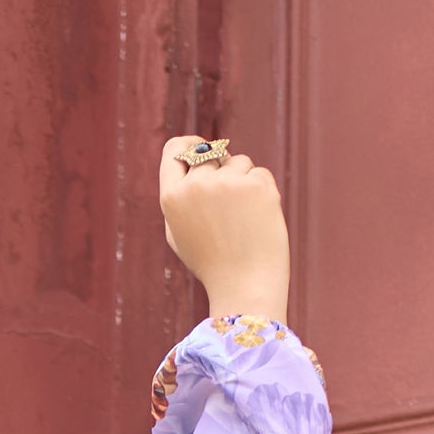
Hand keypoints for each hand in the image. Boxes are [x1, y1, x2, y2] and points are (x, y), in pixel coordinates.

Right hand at [158, 137, 290, 325]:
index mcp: (172, 198)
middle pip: (210, 155)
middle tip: (226, 211)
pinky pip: (259, 174)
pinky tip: (256, 220)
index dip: (188, 145)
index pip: (174, 149)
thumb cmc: (212, 263)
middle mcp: (196, 185)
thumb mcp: (180, 232)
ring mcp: (228, 183)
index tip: (200, 148)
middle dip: (220, 172)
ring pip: (238, 162)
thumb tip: (191, 155)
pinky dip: (261, 192)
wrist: (244, 288)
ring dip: (243, 182)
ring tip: (241, 220)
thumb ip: (180, 195)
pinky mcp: (257, 185)